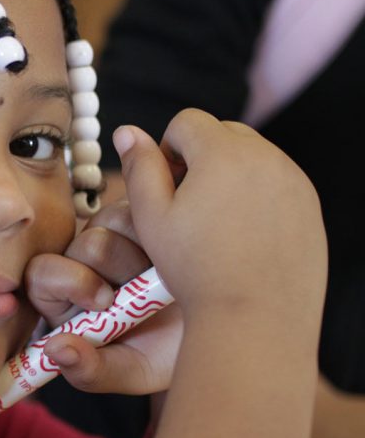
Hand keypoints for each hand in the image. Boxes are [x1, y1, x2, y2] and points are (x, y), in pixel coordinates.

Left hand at [25, 200, 181, 393]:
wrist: (221, 328)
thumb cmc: (170, 352)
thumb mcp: (133, 370)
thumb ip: (91, 371)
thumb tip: (56, 350)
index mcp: (66, 301)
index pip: (41, 276)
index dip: (69, 283)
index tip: (105, 304)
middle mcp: (82, 264)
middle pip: (80, 246)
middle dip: (114, 270)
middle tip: (143, 291)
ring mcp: (109, 234)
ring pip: (107, 225)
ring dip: (138, 254)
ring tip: (163, 277)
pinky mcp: (136, 213)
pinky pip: (137, 209)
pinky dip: (157, 231)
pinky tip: (173, 255)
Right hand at [115, 109, 325, 325]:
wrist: (255, 316)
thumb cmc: (196, 269)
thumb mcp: (152, 218)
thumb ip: (139, 168)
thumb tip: (128, 130)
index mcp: (223, 152)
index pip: (187, 121)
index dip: (166, 150)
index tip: (165, 188)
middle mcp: (265, 156)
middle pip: (224, 132)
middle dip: (200, 157)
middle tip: (187, 205)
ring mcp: (294, 180)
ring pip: (253, 157)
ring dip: (229, 176)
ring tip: (214, 225)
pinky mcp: (310, 205)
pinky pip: (277, 183)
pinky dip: (257, 197)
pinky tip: (242, 237)